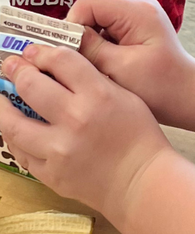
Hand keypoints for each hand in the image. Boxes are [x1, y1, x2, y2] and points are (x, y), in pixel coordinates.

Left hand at [0, 45, 172, 222]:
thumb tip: (59, 67)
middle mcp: (75, 119)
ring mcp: (59, 149)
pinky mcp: (51, 173)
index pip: (60, 60)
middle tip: (11, 67)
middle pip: (30, 85)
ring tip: (1, 98)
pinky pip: (20, 152)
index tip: (33, 52)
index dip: (42, 52)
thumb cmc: (139, 137)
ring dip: (2, 106)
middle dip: (16, 71)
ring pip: (11, 122)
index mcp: (98, 95)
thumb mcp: (126, 97)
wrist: (142, 181)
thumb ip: (93, 80)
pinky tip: (16, 129)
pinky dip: (15, 138)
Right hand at [67, 0, 194, 126]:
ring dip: (89, 38)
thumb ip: (90, 49)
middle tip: (79, 59)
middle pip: (92, 5)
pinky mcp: (136, 26)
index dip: (73, 23)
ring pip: (97, 16)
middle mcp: (139, 6)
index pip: (90, 1)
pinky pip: (106, 26)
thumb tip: (61, 38)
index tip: (69, 50)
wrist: (187, 96)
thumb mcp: (119, 69)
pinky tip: (105, 62)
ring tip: (95, 63)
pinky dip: (99, 42)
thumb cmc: (161, 88)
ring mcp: (138, 14)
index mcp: (138, 12)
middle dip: (79, 31)